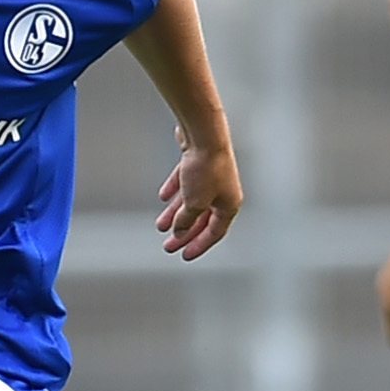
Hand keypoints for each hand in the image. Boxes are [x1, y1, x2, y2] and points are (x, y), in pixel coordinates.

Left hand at [155, 128, 241, 260]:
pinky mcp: (198, 163)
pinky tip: (164, 196)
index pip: (215, 233)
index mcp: (229, 205)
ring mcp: (211, 177)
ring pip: (191, 201)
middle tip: (168, 246)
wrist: (203, 134)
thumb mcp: (195, 203)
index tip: (184, 255)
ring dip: (175, 214)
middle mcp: (223, 192)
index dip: (199, 246)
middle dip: (184, 233)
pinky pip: (185, 182)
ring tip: (160, 225)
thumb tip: (179, 232)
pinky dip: (175, 191)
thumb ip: (186, 221)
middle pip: (201, 219)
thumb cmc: (206, 168)